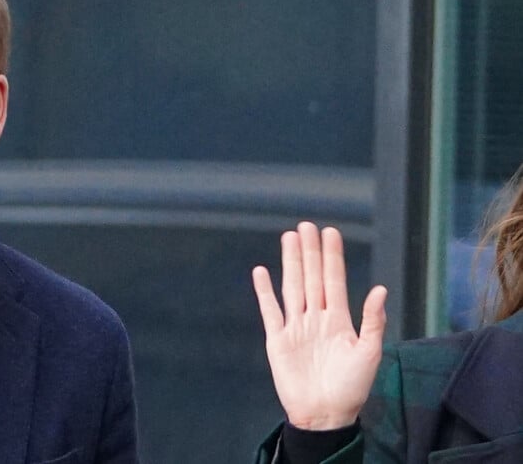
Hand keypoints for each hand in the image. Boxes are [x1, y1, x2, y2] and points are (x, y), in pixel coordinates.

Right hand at [253, 222, 386, 430]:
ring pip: (292, 286)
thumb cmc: (351, 388)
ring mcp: (296, 326)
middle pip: (311, 276)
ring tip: (288, 238)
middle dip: (309, 251)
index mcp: (338, 319)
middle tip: (306, 225)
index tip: (330, 232)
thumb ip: (373, 321)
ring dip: (290, 263)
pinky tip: (261, 272)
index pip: (334, 279)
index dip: (332, 256)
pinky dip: (264, 292)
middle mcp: (316, 316)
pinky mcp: (278, 339)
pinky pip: (270, 311)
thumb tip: (380, 289)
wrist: (325, 416)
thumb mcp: (369, 354)